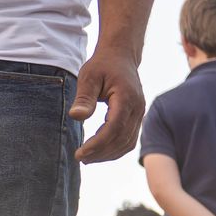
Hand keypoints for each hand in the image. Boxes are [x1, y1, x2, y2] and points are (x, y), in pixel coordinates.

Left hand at [71, 47, 144, 162]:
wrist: (121, 57)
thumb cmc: (102, 65)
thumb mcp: (88, 77)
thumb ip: (84, 97)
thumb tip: (76, 117)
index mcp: (126, 98)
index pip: (114, 128)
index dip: (97, 144)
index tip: (79, 153)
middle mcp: (137, 108)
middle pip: (121, 139)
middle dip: (100, 152)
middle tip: (79, 158)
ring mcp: (139, 114)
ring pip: (127, 143)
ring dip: (107, 154)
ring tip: (87, 159)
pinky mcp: (136, 117)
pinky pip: (129, 139)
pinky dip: (115, 149)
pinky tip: (98, 152)